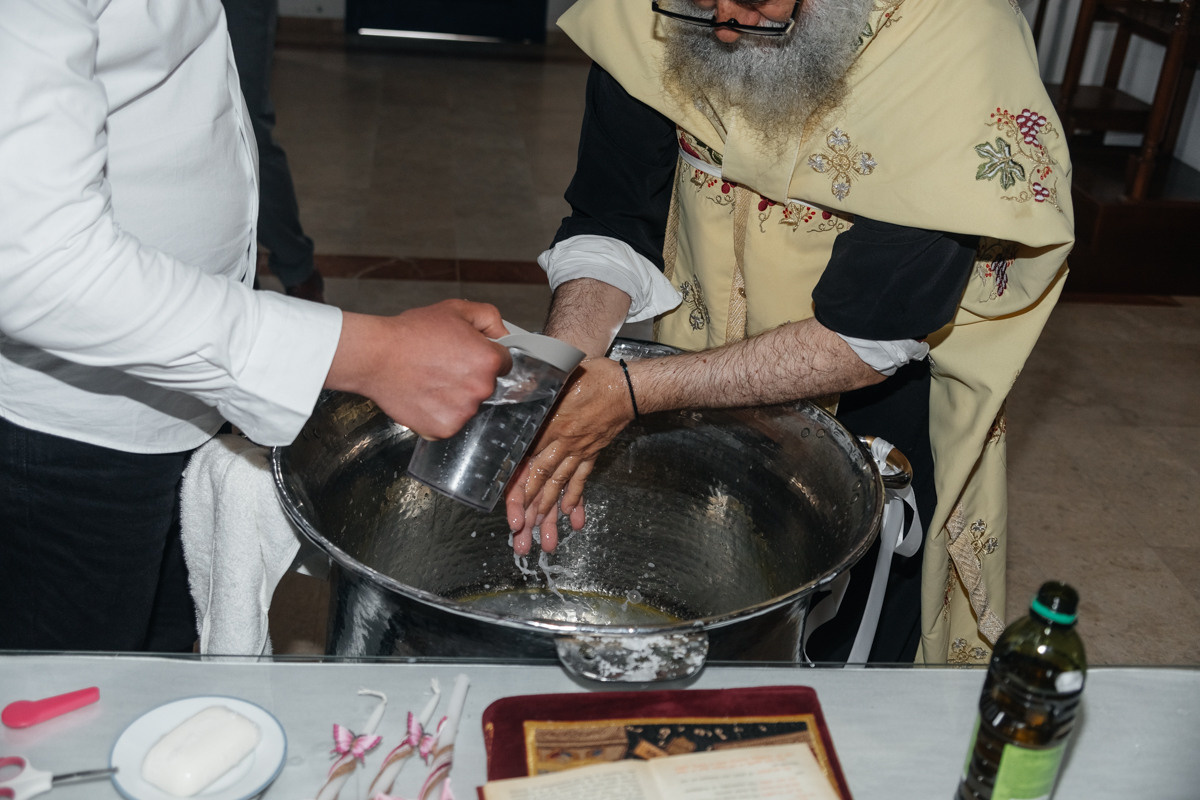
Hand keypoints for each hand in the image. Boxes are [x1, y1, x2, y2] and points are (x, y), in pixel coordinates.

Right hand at [326, 300, 512, 439]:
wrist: (375, 356)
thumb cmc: (411, 333)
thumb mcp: (456, 310)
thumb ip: (489, 318)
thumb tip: (504, 335)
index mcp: (488, 361)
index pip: (504, 363)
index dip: (485, 357)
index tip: (467, 356)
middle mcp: (480, 390)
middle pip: (486, 387)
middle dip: (470, 377)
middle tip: (443, 366)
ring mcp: (463, 413)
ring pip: (467, 406)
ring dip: (454, 397)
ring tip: (430, 380)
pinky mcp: (443, 429)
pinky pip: (449, 422)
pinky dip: (438, 413)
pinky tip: (423, 396)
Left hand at [504, 356, 634, 553]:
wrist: (630, 387)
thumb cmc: (596, 377)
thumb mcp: (562, 377)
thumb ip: (539, 388)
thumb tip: (519, 389)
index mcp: (553, 423)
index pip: (529, 457)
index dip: (518, 480)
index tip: (507, 500)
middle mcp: (565, 442)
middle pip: (542, 476)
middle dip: (530, 503)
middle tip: (520, 527)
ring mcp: (580, 449)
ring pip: (560, 482)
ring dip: (549, 506)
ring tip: (540, 527)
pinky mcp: (593, 451)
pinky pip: (582, 477)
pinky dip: (575, 495)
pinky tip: (568, 512)